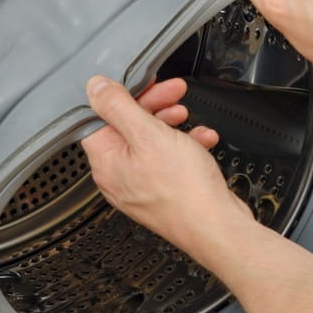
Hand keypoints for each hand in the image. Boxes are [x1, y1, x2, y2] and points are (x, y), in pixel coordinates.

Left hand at [81, 76, 252, 252]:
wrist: (217, 228)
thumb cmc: (184, 190)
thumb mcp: (149, 134)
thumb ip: (118, 107)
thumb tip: (95, 87)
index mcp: (106, 162)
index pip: (99, 118)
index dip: (121, 96)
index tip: (142, 84)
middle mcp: (118, 177)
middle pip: (127, 128)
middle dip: (152, 105)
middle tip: (172, 92)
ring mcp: (141, 187)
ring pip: (150, 143)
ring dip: (170, 124)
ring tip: (187, 115)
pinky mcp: (163, 193)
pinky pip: (168, 161)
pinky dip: (183, 146)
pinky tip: (201, 140)